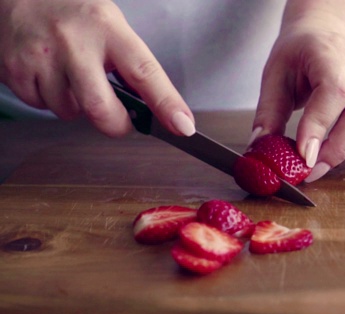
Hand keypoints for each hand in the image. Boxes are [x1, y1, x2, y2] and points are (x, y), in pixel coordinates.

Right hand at [0, 0, 194, 136]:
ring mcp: (42, 57)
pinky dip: (49, 99)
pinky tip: (48, 74)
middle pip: (102, 109)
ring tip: (71, 76)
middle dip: (116, 125)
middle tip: (119, 119)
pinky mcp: (15, 70)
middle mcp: (74, 41)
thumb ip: (129, 62)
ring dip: (77, 106)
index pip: (145, 72)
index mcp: (107, 27)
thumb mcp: (108, 25)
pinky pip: (41, 106)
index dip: (167, 103)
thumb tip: (155, 105)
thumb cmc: (71, 10)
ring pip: (70, 112)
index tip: (183, 126)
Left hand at [251, 1, 344, 181]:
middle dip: (339, 148)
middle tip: (313, 169)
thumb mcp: (274, 76)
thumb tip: (260, 149)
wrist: (326, 33)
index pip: (334, 89)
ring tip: (326, 158)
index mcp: (328, 52)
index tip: (305, 155)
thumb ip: (268, 113)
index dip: (320, 124)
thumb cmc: (299, 54)